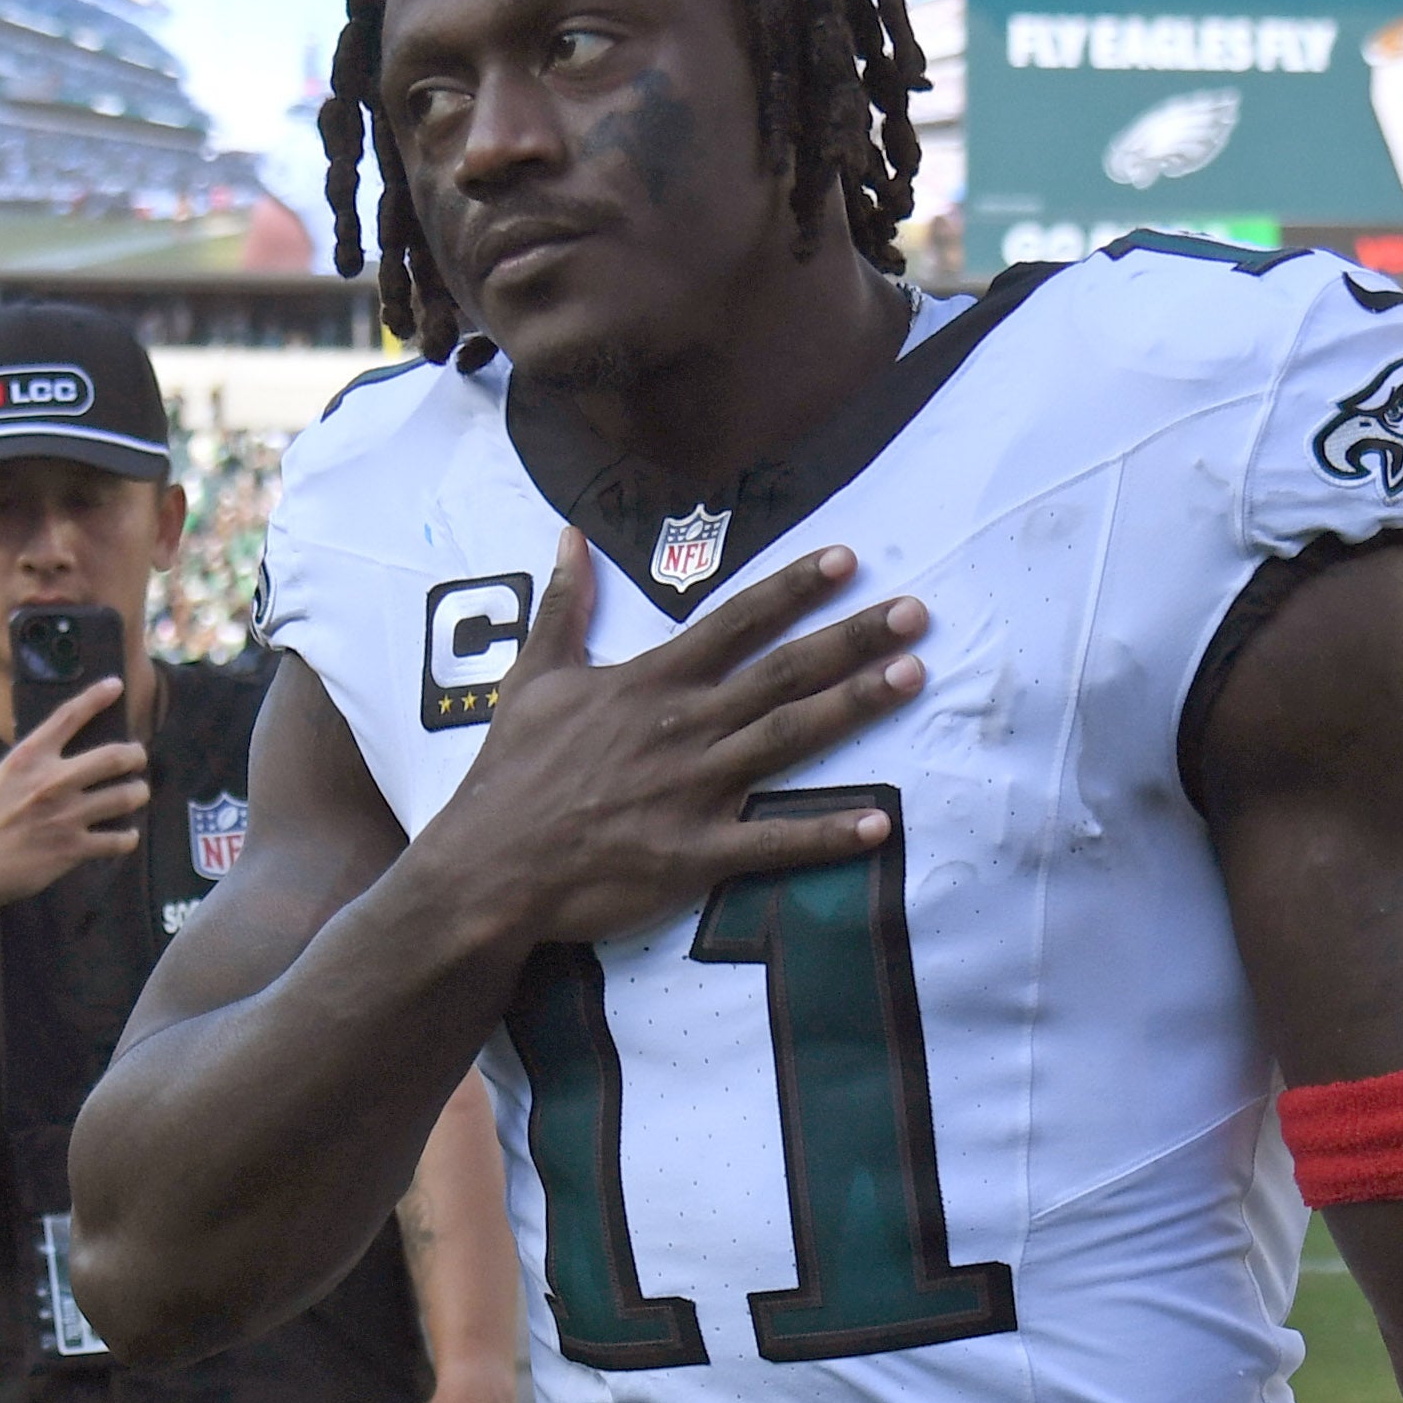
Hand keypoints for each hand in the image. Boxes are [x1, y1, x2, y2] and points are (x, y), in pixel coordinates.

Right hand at [0, 677, 146, 920]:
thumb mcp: (2, 777)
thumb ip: (34, 763)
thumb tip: (67, 754)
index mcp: (28, 757)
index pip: (69, 716)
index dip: (97, 697)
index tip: (116, 685)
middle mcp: (51, 781)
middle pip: (114, 756)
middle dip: (136, 755)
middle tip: (138, 758)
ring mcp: (65, 816)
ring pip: (125, 796)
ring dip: (138, 793)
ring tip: (136, 794)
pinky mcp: (72, 849)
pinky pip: (118, 840)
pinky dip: (127, 837)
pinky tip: (125, 835)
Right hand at [413, 531, 924, 947]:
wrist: (487, 864)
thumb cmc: (510, 772)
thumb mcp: (532, 678)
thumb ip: (563, 607)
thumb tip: (568, 538)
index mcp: (651, 683)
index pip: (735, 622)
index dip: (793, 588)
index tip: (848, 559)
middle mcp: (684, 727)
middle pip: (782, 672)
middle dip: (852, 638)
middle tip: (915, 612)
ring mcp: (694, 790)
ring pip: (788, 739)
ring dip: (854, 707)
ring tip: (912, 678)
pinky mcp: (694, 854)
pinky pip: (771, 843)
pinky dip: (825, 835)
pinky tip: (879, 824)